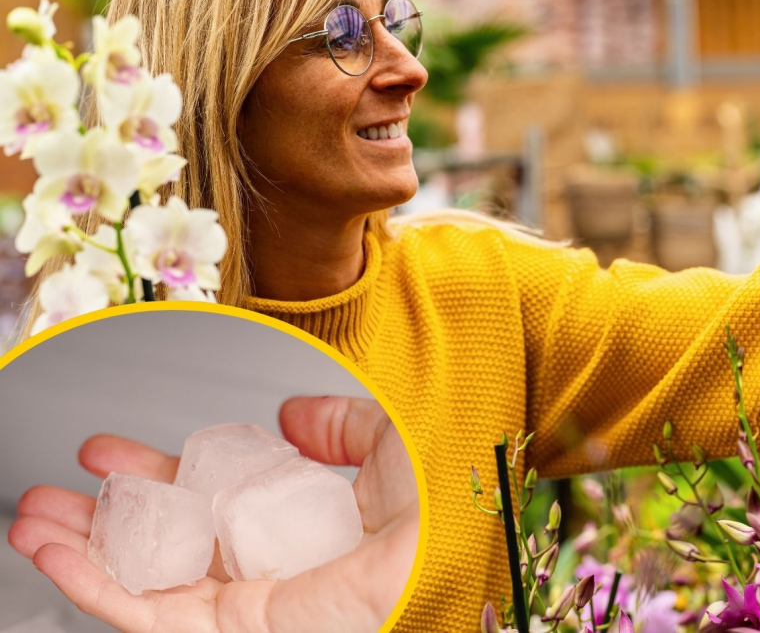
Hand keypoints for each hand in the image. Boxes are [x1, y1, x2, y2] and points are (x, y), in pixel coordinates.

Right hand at [6, 397, 417, 632]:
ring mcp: (249, 603)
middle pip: (168, 547)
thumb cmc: (444, 500)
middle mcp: (271, 567)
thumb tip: (291, 415)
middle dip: (104, 519)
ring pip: (146, 583)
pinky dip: (96, 585)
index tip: (108, 451)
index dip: (155, 478)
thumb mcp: (384, 440)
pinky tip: (57, 554)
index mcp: (301, 525)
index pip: (210, 505)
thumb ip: (338, 423)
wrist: (450, 543)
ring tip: (29, 522)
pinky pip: (151, 614)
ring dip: (83, 553)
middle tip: (54, 490)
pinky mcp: (236, 628)